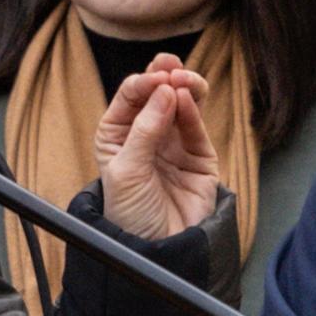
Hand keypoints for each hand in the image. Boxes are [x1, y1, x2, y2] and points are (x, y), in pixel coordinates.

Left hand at [86, 57, 222, 243]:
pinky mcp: (199, 157)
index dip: (140, 84)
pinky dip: (193, 111)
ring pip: (181, 105)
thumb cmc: (131, 214)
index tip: (152, 80)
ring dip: (183, 87)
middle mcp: (145, 135)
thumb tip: (166, 91)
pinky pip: (196, 127)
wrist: (159, 250)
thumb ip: (146, 131)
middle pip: (156, 95)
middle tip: (169, 65)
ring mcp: (174, 144)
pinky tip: (188, 98)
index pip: (129, 98)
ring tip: (183, 79)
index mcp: (117, 135)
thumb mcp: (127, 170)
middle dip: (163, 76)